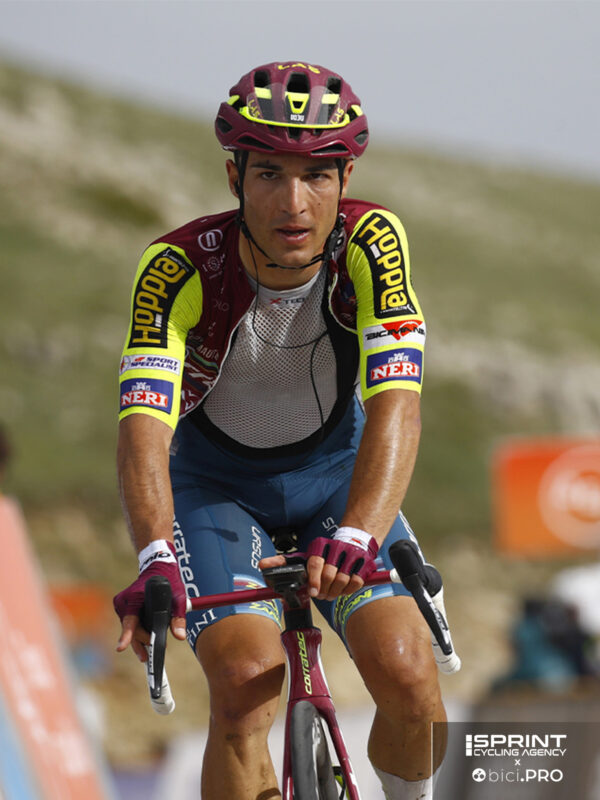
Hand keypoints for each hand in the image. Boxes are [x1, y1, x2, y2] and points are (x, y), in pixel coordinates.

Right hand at [113, 540, 186, 660]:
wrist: (158, 568)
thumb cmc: (168, 581)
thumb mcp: (178, 598)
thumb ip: (178, 617)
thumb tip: (180, 636)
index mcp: (134, 596)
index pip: (130, 620)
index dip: (127, 635)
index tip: (121, 647)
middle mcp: (124, 601)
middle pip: (132, 629)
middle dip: (145, 639)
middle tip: (162, 645)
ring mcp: (121, 605)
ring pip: (130, 628)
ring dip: (141, 638)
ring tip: (151, 649)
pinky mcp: (123, 608)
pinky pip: (129, 624)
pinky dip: (138, 631)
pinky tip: (146, 638)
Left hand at [305, 528, 378, 599]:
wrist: (355, 540)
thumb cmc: (333, 553)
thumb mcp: (318, 555)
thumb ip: (310, 569)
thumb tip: (306, 585)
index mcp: (322, 544)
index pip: (315, 563)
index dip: (313, 581)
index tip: (313, 592)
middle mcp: (338, 547)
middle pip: (328, 575)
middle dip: (324, 590)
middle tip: (322, 595)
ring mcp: (353, 554)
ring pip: (341, 580)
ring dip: (335, 592)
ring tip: (331, 594)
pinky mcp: (365, 562)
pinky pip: (356, 582)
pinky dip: (348, 590)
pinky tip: (343, 590)